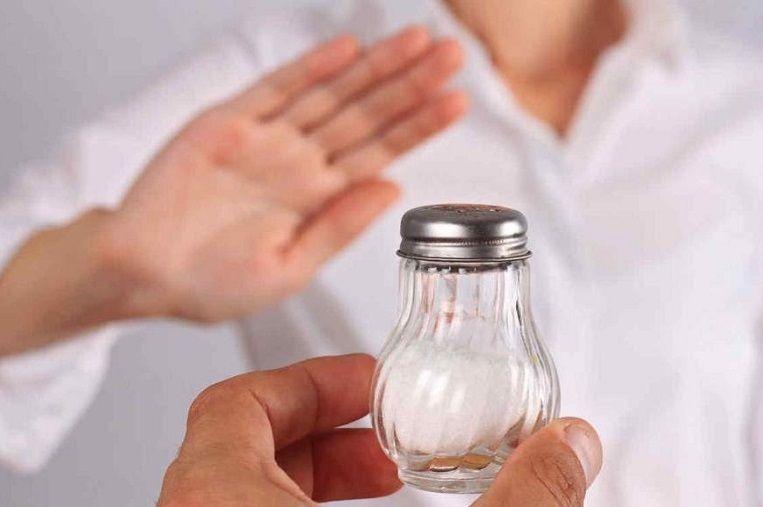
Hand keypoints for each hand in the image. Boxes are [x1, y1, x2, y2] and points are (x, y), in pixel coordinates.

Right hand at [105, 26, 466, 321]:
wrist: (140, 275)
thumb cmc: (209, 285)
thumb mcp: (288, 270)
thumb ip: (339, 226)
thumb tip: (391, 188)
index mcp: (317, 199)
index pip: (380, 153)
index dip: (419, 127)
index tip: (457, 101)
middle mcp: (299, 163)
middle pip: (365, 116)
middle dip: (409, 85)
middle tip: (452, 55)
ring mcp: (266, 140)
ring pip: (330, 95)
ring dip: (372, 68)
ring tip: (415, 41)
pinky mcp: (226, 123)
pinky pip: (275, 89)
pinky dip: (310, 69)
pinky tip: (347, 50)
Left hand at [158, 354, 601, 505]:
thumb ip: (518, 498)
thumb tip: (570, 445)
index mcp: (218, 504)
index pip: (235, 404)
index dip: (311, 381)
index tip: (371, 382)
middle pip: (238, 444)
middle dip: (328, 430)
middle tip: (387, 437)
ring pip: (242, 493)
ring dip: (317, 479)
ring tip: (390, 483)